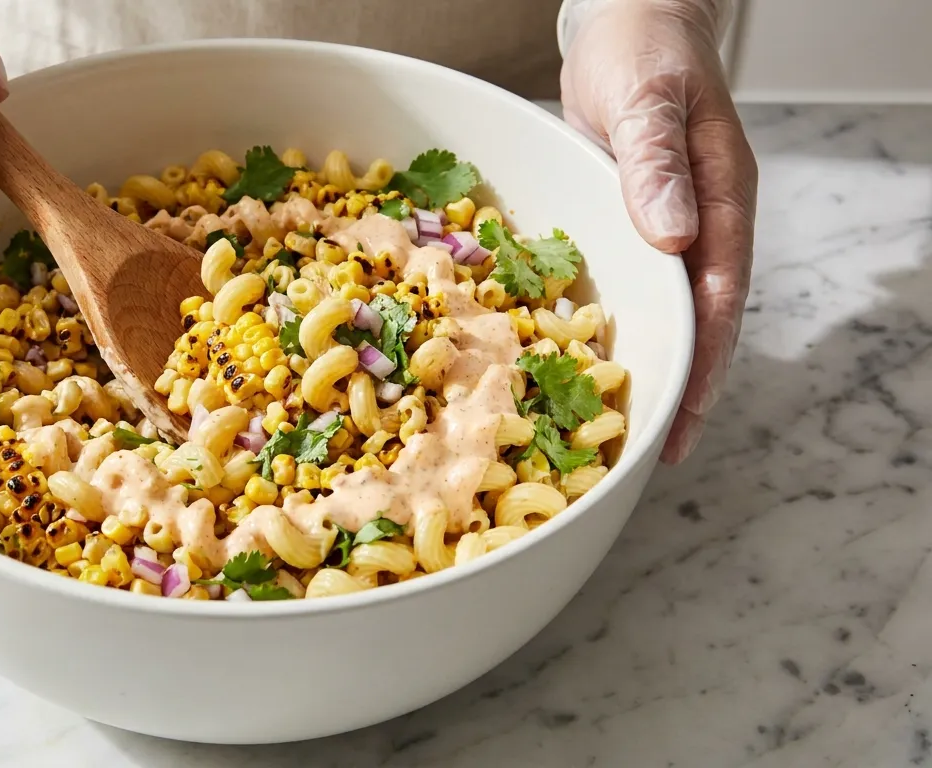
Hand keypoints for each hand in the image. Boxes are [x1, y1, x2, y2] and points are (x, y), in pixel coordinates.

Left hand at [560, 0, 756, 462]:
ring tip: (614, 431)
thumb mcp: (646, 99)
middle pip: (696, 322)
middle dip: (679, 390)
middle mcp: (698, 223)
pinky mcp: (629, 222)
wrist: (626, 18)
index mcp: (719, 200)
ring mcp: (664, 226)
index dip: (703, 365)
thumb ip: (657, 163)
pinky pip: (625, 285)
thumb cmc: (642, 49)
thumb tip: (674, 235)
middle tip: (649, 456)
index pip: (718, 299)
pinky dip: (611, 328)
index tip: (683, 421)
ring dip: (644, 367)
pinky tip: (578, 363)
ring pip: (661, 312)